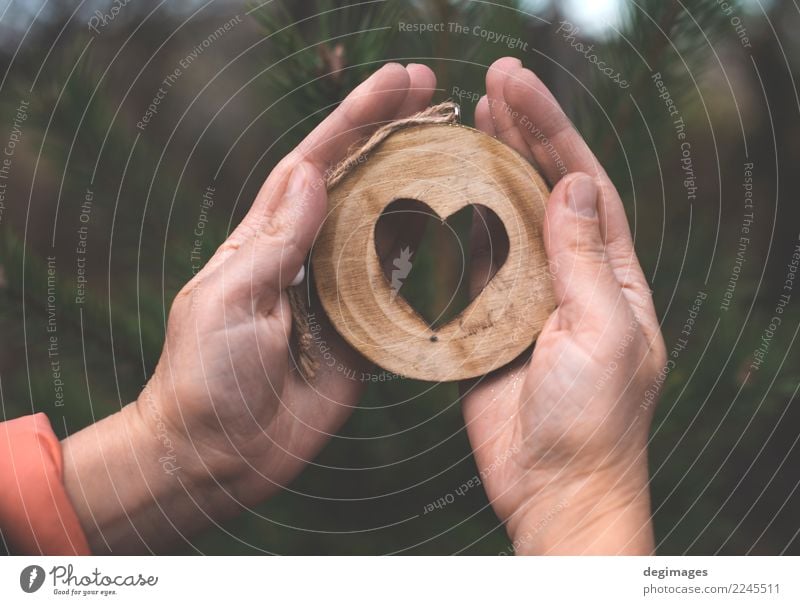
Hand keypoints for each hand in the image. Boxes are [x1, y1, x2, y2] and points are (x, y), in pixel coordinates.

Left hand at [62, 63, 436, 552]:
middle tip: (438, 95)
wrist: (218, 455)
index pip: (316, 164)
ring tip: (461, 151)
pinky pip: (402, 296)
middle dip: (395, 135)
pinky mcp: (363, 338)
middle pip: (360, 185)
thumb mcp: (228, 300)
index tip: (396, 82)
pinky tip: (460, 239)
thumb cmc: (204, 377)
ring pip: (387, 231)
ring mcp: (340, 297)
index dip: (355, 120)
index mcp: (268, 240)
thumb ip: (275, 241)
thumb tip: (312, 172)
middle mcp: (308, 259)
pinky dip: (430, 267)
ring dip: (420, 191)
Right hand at [463, 58, 666, 554]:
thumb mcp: (604, 333)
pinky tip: (441, 195)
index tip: (517, 88)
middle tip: (491, 87)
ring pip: (504, 221)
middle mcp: (571, 277)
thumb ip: (585, 259)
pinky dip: (457, 228)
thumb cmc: (593, 423)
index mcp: (612, 275)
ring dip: (486, 172)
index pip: (583, 184)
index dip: (551, 131)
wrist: (553, 489)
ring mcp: (527, 298)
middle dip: (521, 135)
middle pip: (543, 190)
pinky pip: (472, 267)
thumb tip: (575, 184)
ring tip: (467, 123)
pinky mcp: (488, 323)